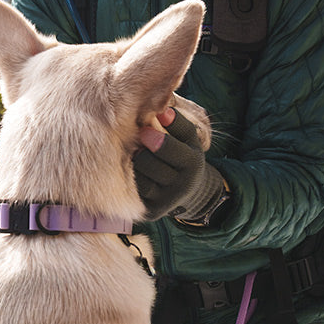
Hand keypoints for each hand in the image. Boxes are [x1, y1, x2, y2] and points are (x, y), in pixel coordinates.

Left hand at [134, 107, 225, 221]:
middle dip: (141, 150)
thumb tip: (162, 111)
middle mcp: (181, 187)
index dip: (154, 138)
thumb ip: (177, 123)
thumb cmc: (183, 155)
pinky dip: (131, 179)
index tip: (145, 129)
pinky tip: (133, 171)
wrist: (188, 192)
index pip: (168, 148)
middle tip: (139, 143)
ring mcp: (166, 202)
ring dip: (135, 164)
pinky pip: (133, 192)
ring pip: (138, 177)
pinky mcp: (151, 213)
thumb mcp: (187, 139)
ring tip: (138, 156)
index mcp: (193, 164)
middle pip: (148, 162)